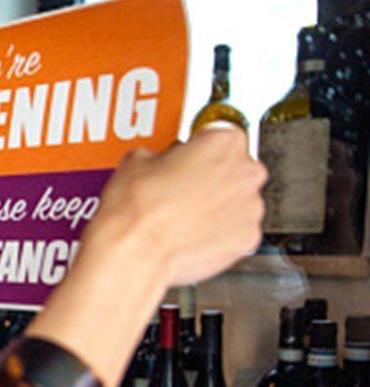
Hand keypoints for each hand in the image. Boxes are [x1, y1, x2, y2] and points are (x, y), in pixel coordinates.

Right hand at [85, 126, 266, 286]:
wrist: (135, 253)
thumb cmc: (137, 210)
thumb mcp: (136, 160)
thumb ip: (161, 154)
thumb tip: (160, 162)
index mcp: (224, 141)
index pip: (219, 133)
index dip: (198, 145)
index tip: (189, 154)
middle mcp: (246, 171)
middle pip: (234, 167)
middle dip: (211, 176)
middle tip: (181, 187)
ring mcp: (251, 208)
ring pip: (237, 200)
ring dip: (217, 204)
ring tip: (183, 214)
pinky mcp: (246, 239)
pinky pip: (236, 230)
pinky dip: (219, 232)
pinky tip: (191, 233)